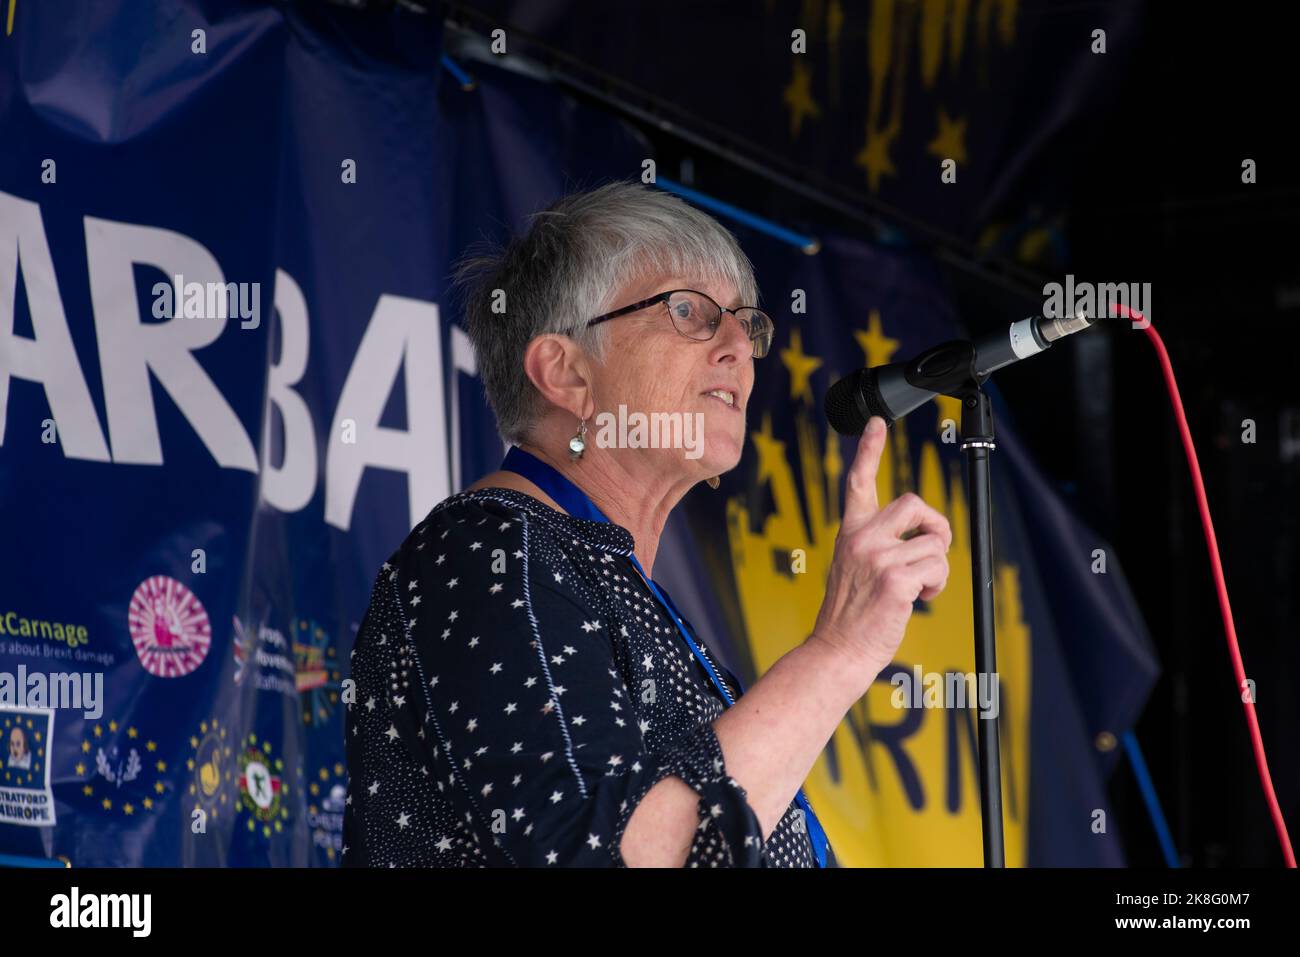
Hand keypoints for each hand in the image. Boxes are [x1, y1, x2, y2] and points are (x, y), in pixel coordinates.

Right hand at [810, 416, 952, 679]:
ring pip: (934, 542)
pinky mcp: (895, 579)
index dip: (869, 450)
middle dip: (935, 526)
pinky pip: (938, 567)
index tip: (877, 424)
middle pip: (915, 502)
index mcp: (851, 533)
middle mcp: (861, 539)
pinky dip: (937, 586)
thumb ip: (878, 545)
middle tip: (931, 550)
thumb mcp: (854, 568)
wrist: (837, 651)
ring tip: (918, 589)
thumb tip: (922, 537)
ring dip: (937, 568)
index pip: (857, 483)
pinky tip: (920, 599)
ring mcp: (877, 557)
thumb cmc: (850, 616)